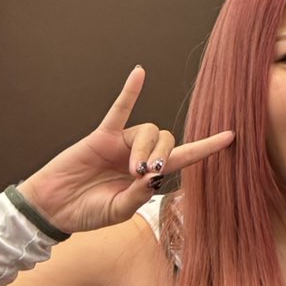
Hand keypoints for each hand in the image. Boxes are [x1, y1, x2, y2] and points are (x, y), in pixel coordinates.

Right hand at [19, 68, 232, 234]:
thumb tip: (154, 175)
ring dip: (144, 148)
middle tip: (143, 174)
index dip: (206, 147)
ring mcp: (121, 144)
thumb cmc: (87, 213)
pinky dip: (131, 91)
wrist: (54, 208)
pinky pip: (120, 109)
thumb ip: (138, 195)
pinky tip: (139, 72)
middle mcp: (139, 156)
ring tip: (131, 168)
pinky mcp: (102, 136)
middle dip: (162, 156)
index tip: (231, 136)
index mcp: (149, 177)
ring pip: (147, 131)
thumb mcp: (118, 212)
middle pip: (167, 140)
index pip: (184, 158)